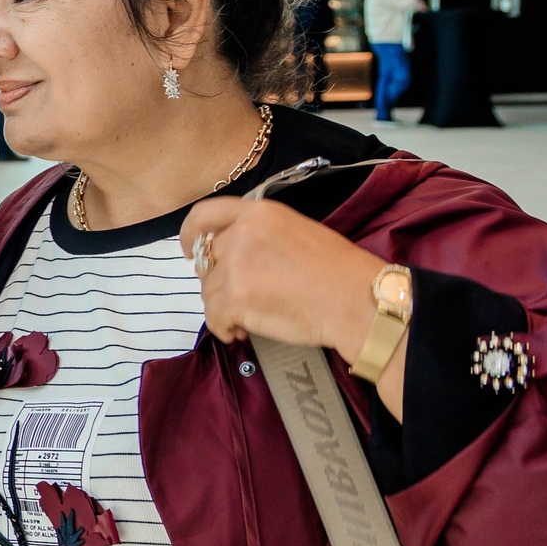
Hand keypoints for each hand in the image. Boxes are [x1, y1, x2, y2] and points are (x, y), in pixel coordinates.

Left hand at [180, 196, 384, 351]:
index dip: (190, 233)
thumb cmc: (337, 272)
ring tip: (250, 318)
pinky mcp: (235, 297)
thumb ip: (257, 236)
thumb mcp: (295, 232)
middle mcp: (242, 233)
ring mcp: (236, 265)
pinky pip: (213, 317)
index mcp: (258, 213)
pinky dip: (225, 329)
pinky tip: (242, 333)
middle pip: (207, 259)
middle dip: (218, 281)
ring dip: (224, 308)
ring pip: (208, 291)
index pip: (205, 214)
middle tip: (241, 297)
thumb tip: (226, 254)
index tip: (188, 250)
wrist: (358, 301)